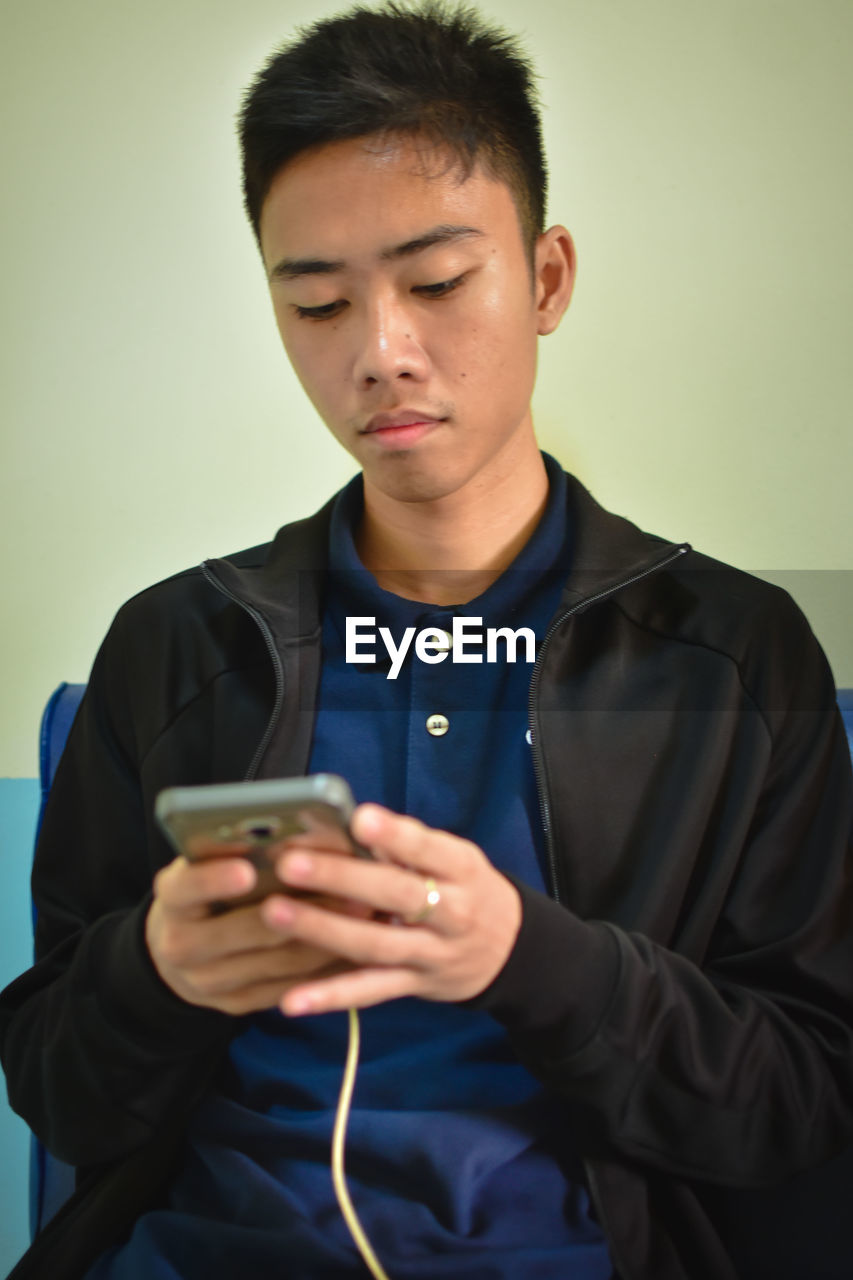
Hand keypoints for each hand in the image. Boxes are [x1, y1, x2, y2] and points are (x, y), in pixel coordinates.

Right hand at [145, 846, 358, 1015]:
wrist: (176, 952)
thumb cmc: (204, 889)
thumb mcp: (203, 863)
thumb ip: (231, 848)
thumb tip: (289, 830)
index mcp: (171, 900)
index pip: (187, 888)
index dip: (214, 879)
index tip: (246, 869)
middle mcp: (181, 945)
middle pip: (244, 930)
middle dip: (298, 909)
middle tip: (345, 888)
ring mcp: (209, 982)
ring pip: (276, 961)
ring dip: (325, 936)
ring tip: (364, 909)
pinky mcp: (238, 1004)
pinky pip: (289, 985)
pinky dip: (325, 964)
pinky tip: (356, 942)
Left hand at [264, 804, 521, 1015]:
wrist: (510, 949)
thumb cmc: (466, 889)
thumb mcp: (454, 858)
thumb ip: (408, 844)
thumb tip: (349, 823)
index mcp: (460, 869)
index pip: (428, 849)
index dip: (395, 836)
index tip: (359, 820)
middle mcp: (451, 912)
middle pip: (396, 894)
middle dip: (342, 878)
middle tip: (293, 863)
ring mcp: (431, 954)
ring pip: (374, 945)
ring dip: (323, 930)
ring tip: (275, 913)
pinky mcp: (413, 986)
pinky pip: (369, 992)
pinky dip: (330, 997)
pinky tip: (292, 1000)